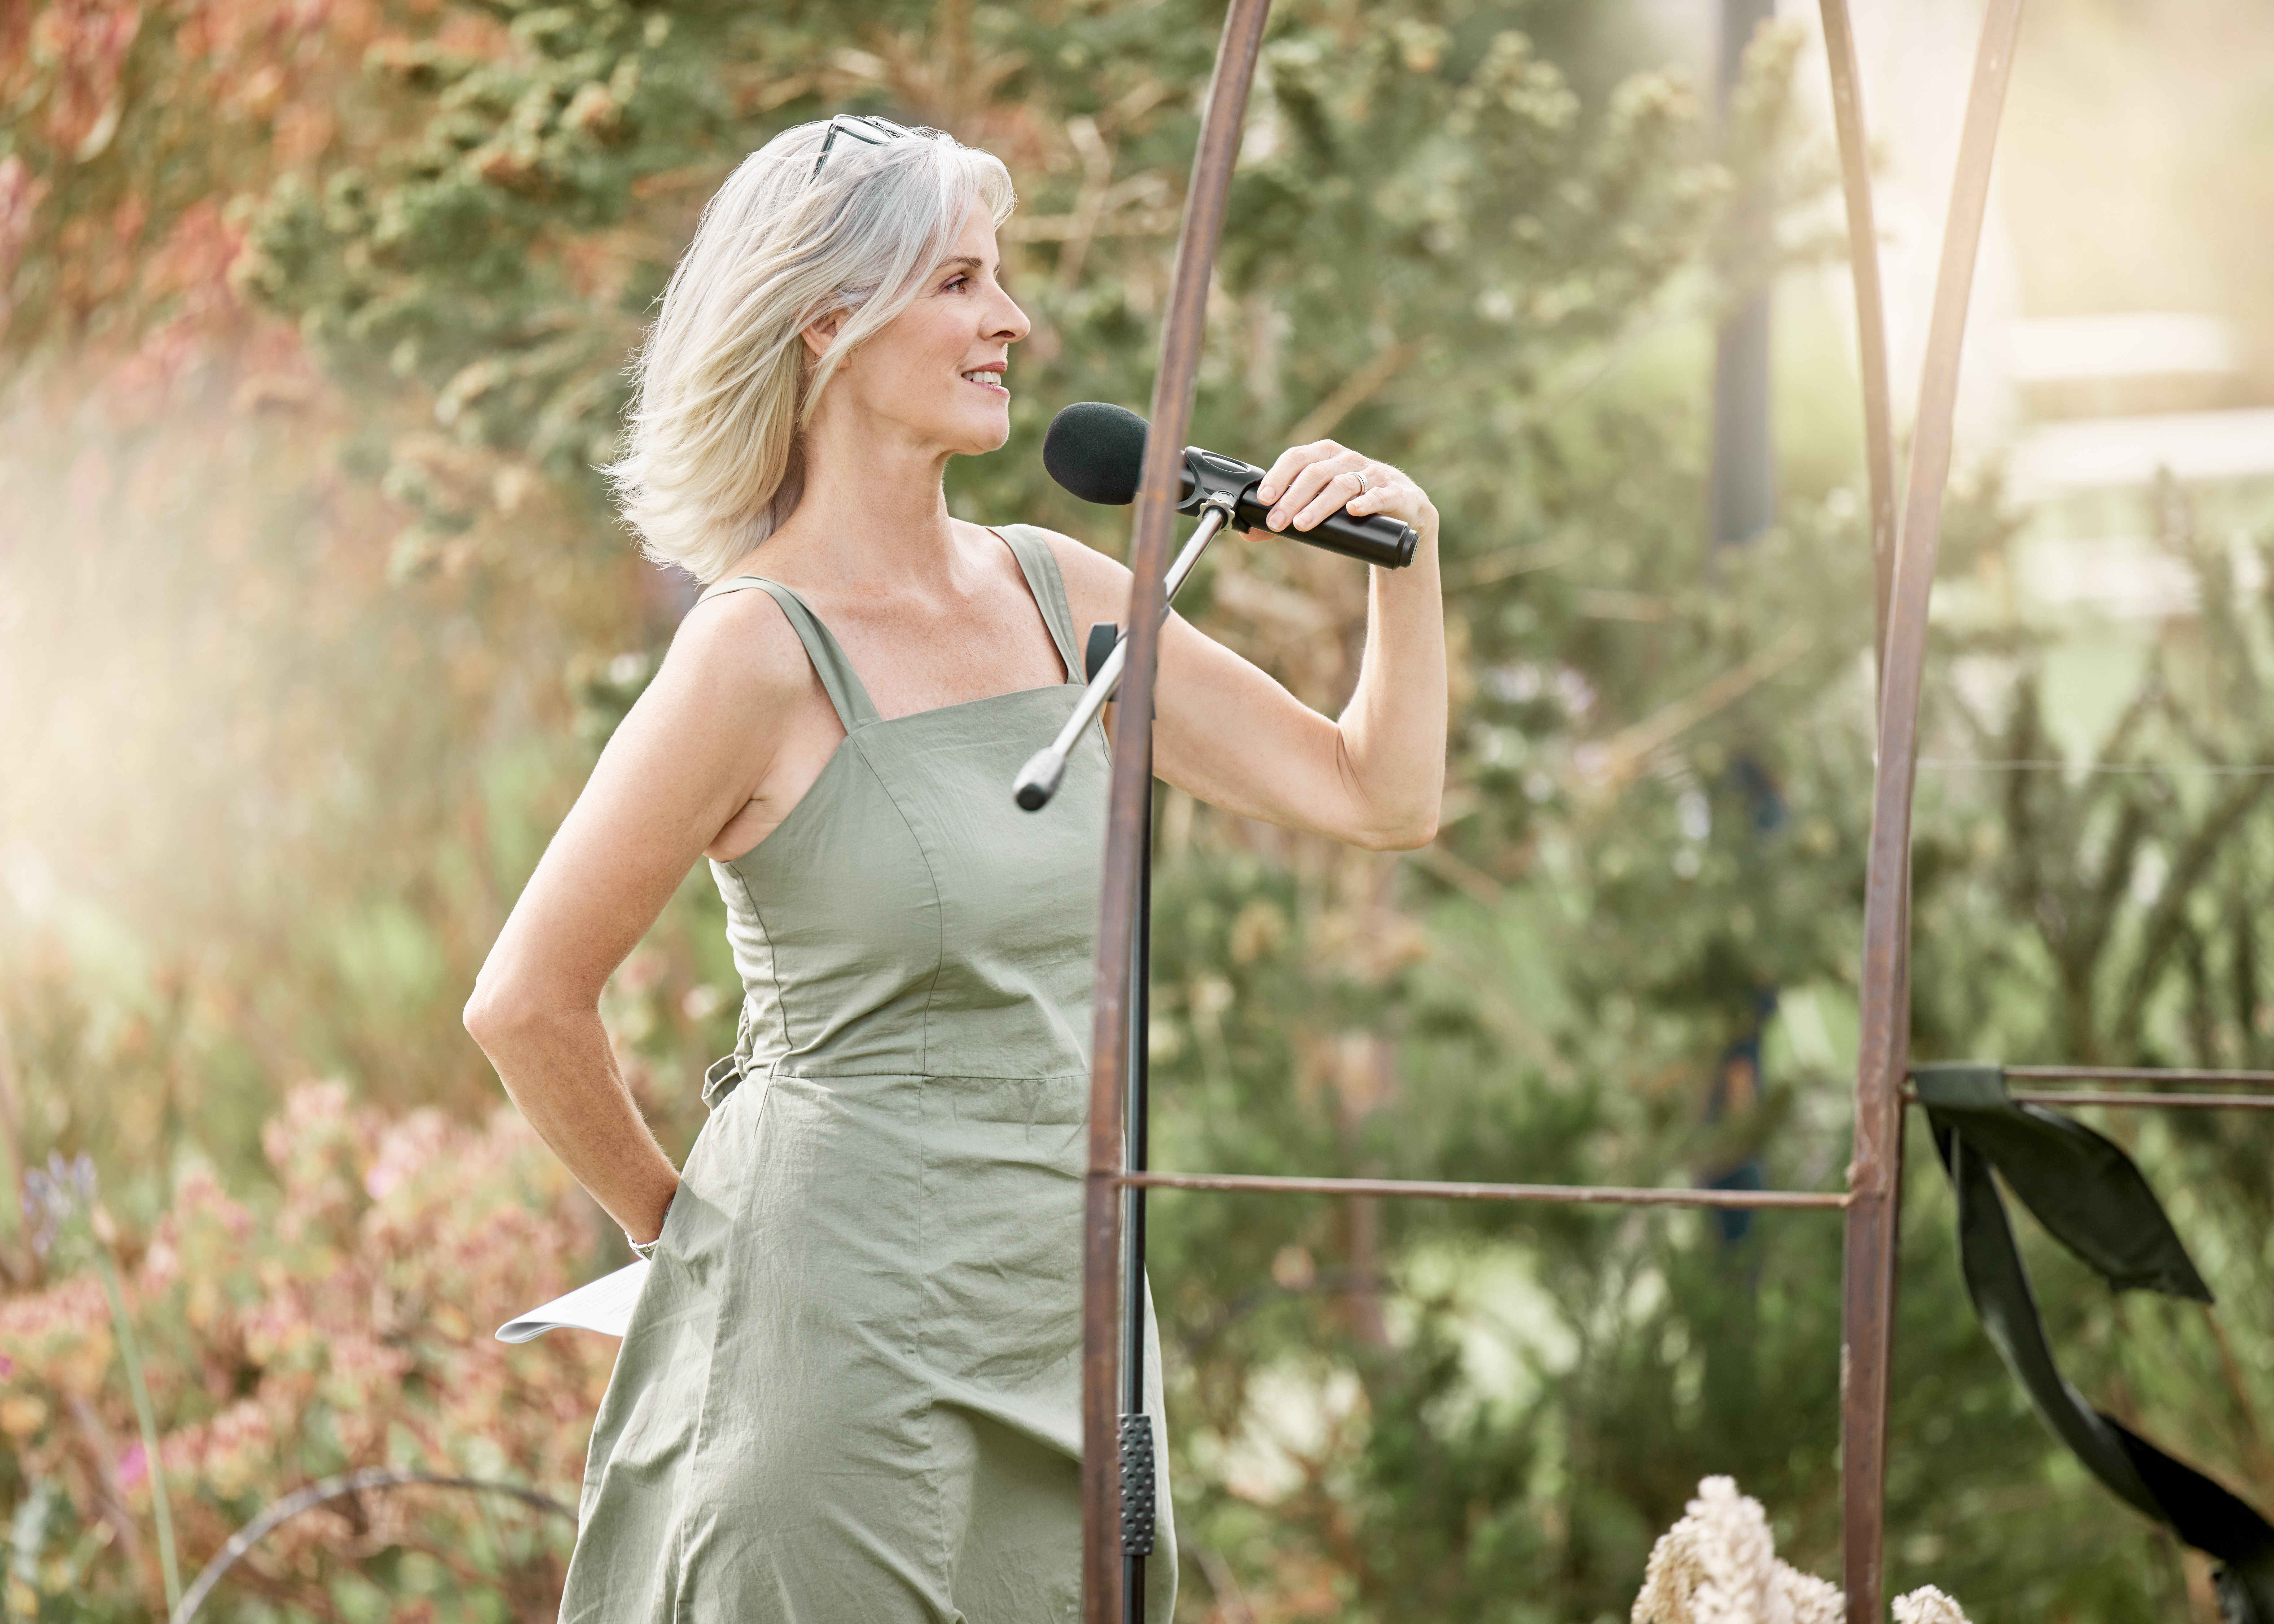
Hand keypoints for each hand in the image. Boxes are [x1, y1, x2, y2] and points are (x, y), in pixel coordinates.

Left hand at [1249, 439, 1436, 547]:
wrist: (1403, 515)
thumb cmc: (1352, 509)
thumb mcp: (1319, 508)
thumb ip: (1287, 518)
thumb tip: (1249, 534)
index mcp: (1326, 456)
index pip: (1297, 458)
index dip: (1279, 475)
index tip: (1264, 498)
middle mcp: (1349, 460)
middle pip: (1316, 473)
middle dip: (1292, 498)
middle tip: (1276, 522)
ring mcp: (1375, 474)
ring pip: (1343, 484)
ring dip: (1319, 505)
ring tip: (1302, 524)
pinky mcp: (1397, 492)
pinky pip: (1381, 494)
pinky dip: (1367, 501)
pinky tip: (1353, 511)